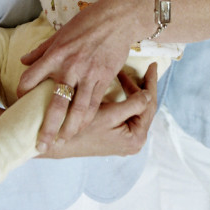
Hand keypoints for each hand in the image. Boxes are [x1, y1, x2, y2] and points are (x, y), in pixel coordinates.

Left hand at [18, 0, 144, 147]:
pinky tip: (81, 128)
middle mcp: (70, 67)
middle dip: (46, 128)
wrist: (117, 19)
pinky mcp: (103, 79)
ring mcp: (88, 75)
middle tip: (39, 146)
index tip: (19, 99)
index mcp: (56, 54)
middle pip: (55, 105)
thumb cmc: (88, 22)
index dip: (22, 90)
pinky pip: (93, 105)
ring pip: (77, 111)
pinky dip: (86, 119)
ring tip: (61, 142)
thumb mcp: (61, 32)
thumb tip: (24, 61)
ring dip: (68, 130)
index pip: (31, 77)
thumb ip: (42, 50)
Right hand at [40, 63, 157, 157]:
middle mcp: (134, 141)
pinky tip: (118, 85)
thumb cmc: (83, 131)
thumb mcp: (109, 115)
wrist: (58, 144)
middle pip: (143, 107)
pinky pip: (125, 113)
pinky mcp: (115, 135)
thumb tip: (149, 94)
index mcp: (137, 137)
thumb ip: (133, 105)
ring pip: (134, 109)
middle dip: (140, 86)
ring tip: (124, 74)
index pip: (149, 106)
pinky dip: (123, 98)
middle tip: (141, 67)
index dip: (150, 84)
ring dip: (130, 91)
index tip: (152, 65)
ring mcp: (124, 139)